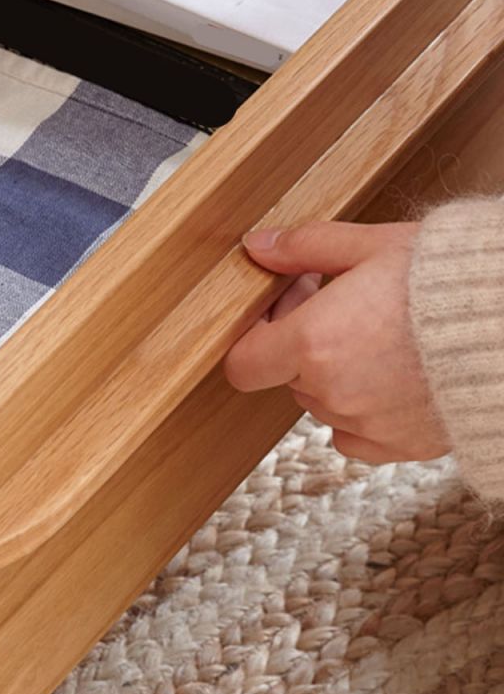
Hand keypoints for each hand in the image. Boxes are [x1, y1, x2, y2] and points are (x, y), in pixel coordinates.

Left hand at [224, 221, 448, 463]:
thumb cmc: (450, 280)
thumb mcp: (372, 246)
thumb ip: (304, 247)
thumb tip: (257, 246)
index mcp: (313, 342)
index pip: (242, 364)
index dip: (256, 337)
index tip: (284, 312)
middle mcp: (333, 392)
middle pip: (289, 377)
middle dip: (304, 344)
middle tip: (342, 308)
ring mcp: (367, 425)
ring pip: (325, 404)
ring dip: (337, 377)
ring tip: (380, 338)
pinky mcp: (403, 447)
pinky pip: (357, 437)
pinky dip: (365, 414)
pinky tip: (393, 379)